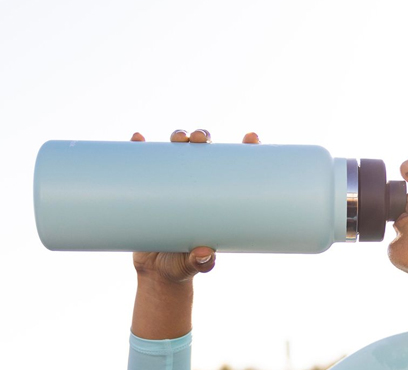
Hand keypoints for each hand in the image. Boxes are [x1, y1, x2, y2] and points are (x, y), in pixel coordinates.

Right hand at [130, 129, 259, 283]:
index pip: (235, 168)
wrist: (156, 272)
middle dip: (204, 138)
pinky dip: (141, 148)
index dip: (246, 149)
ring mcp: (172, 184)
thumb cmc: (184, 265)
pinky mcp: (148, 188)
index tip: (252, 138)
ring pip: (176, 151)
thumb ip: (201, 262)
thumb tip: (204, 254)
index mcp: (216, 198)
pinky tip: (138, 139)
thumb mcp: (195, 264)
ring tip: (178, 138)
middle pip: (202, 151)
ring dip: (178, 137)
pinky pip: (144, 163)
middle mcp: (195, 185)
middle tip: (201, 140)